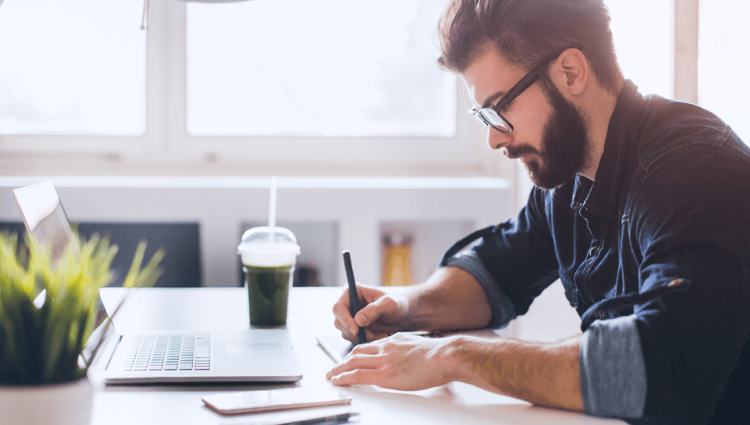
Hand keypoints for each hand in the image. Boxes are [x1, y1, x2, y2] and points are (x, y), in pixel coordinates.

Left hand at [325, 333, 455, 390]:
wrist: (444, 357)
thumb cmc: (438, 355)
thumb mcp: (416, 346)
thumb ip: (405, 350)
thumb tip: (403, 359)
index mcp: (393, 341)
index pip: (369, 346)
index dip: (356, 354)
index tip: (350, 359)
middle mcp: (385, 348)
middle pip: (357, 353)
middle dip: (343, 361)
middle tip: (334, 368)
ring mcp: (384, 361)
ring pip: (353, 363)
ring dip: (338, 369)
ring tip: (330, 375)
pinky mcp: (384, 375)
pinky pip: (357, 375)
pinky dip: (344, 378)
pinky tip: (337, 381)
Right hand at [332, 284, 409, 342]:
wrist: (403, 316)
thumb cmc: (397, 304)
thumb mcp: (389, 304)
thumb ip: (374, 310)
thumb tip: (358, 320)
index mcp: (351, 292)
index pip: (338, 307)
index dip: (344, 320)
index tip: (356, 330)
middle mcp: (347, 304)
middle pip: (339, 322)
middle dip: (355, 332)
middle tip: (372, 335)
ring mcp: (349, 317)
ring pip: (346, 333)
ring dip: (362, 337)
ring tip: (380, 335)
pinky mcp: (354, 329)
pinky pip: (353, 339)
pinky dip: (365, 340)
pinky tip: (379, 337)